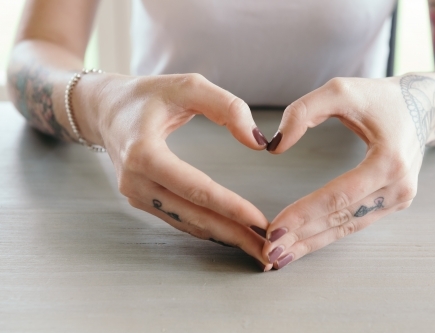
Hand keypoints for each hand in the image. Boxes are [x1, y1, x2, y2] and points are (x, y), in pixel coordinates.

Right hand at [75, 73, 271, 269]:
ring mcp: (135, 194)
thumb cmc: (147, 94)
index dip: (230, 207)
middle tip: (266, 248)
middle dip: (233, 233)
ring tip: (254, 245)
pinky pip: (178, 218)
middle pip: (193, 215)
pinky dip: (205, 227)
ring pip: (186, 223)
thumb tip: (257, 142)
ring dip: (222, 236)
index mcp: (143, 153)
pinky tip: (228, 234)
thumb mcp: (188, 86)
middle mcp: (135, 181)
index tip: (259, 220)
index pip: (196, 188)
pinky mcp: (140, 199)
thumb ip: (226, 107)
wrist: (106, 108)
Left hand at [263, 77, 422, 268]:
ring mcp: (399, 199)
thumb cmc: (380, 97)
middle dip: (302, 236)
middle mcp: (398, 187)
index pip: (338, 196)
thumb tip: (275, 147)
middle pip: (341, 219)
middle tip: (268, 253)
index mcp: (389, 161)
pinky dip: (328, 234)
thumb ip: (303, 112)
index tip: (274, 229)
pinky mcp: (393, 203)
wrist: (423, 106)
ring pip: (347, 227)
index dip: (304, 214)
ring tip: (281, 256)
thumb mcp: (340, 90)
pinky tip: (305, 243)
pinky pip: (355, 222)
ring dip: (313, 242)